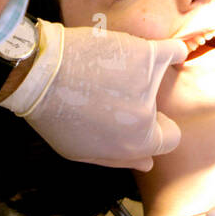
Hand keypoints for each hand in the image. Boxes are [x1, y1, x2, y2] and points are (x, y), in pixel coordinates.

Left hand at [0, 20, 184, 169]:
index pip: (168, 140)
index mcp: (135, 143)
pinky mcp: (144, 53)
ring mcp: (147, 82)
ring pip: (161, 83)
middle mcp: (146, 115)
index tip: (133, 123)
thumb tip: (148, 163)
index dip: (152, 133)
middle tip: (115, 100)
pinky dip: (174, 54)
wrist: (40, 71)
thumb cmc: (54, 114)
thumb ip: (118, 159)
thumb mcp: (78, 151)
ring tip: (113, 75)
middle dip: (143, 109)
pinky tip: (172, 55)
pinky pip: (173, 51)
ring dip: (144, 81)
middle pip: (161, 114)